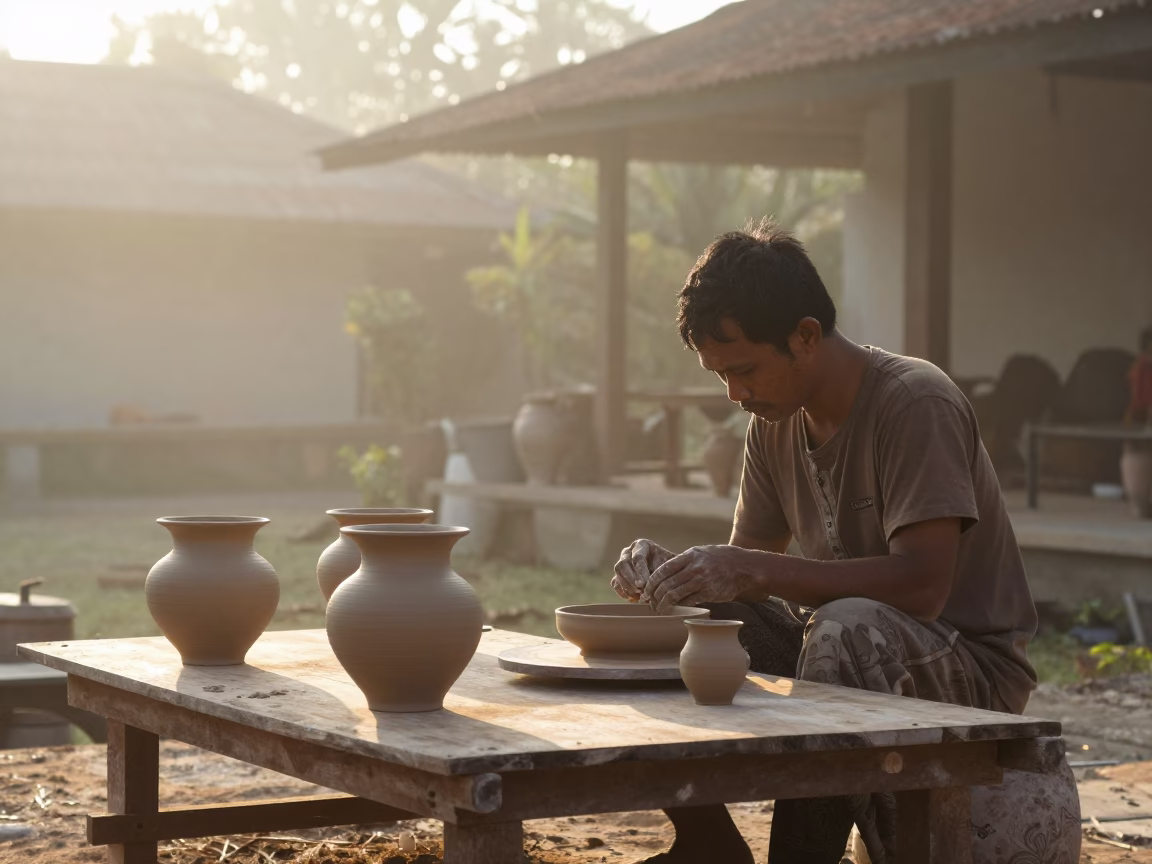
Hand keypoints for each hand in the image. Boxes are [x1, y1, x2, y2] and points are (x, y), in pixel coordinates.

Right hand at [611, 539, 673, 600]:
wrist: (668, 575)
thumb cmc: (671, 568)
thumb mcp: (672, 564)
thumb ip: (666, 569)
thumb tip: (656, 580)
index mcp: (642, 545)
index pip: (637, 557)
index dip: (639, 571)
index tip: (643, 584)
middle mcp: (629, 552)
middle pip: (623, 564)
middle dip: (631, 579)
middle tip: (640, 591)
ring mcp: (622, 563)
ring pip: (618, 573)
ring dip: (627, 586)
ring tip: (639, 596)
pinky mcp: (619, 576)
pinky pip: (615, 583)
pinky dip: (623, 592)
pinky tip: (633, 598)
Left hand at [644, 545, 760, 613]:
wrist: (743, 566)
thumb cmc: (718, 558)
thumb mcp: (700, 553)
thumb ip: (683, 561)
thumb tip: (663, 574)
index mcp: (689, 556)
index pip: (663, 570)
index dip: (651, 582)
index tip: (646, 590)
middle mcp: (694, 568)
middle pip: (666, 584)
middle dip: (654, 596)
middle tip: (650, 603)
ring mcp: (702, 581)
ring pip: (675, 595)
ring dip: (663, 604)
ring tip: (659, 609)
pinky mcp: (709, 593)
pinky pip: (688, 602)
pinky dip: (679, 607)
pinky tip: (674, 610)